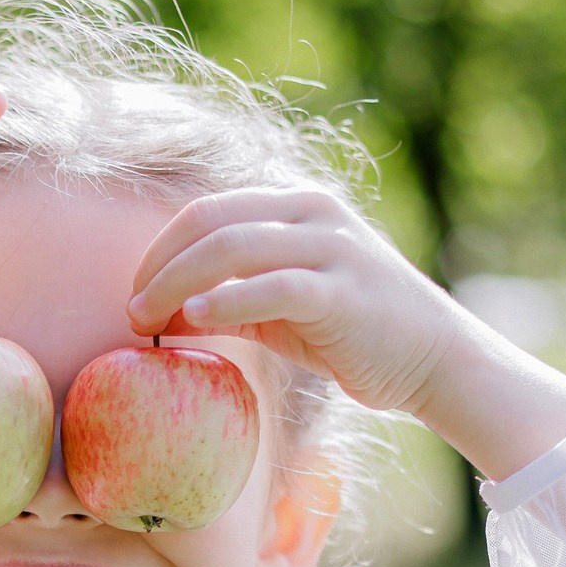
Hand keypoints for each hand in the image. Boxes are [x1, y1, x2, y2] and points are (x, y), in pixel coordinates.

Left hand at [124, 188, 565, 478]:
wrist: (435, 360)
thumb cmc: (354, 337)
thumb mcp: (282, 313)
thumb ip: (230, 303)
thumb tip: (160, 316)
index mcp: (295, 207)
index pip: (208, 211)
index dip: (160, 250)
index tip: (134, 292)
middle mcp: (311, 213)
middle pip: (210, 220)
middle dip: (158, 264)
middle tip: (130, 309)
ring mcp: (330, 247)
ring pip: (232, 245)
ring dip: (176, 281)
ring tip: (147, 317)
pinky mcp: (343, 289)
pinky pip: (273, 285)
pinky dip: (227, 299)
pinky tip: (195, 318)